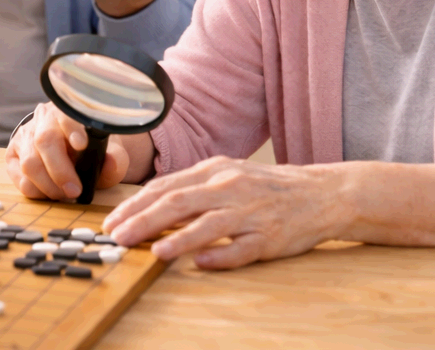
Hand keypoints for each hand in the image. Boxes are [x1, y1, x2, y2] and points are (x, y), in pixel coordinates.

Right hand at [5, 101, 132, 200]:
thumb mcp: (108, 152)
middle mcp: (43, 119)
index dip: (72, 129)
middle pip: (44, 142)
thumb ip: (115, 160)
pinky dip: (34, 189)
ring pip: (29, 162)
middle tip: (75, 191)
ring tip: (64, 194)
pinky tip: (48, 191)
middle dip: (60, 172)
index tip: (82, 145)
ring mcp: (24, 135)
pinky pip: (18, 175)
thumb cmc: (91, 151)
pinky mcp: (12, 153)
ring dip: (48, 185)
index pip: (67, 115)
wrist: (70, 149)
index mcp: (69, 112)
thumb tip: (111, 164)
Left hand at [101, 157, 348, 268]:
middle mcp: (229, 188)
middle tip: (118, 236)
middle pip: (179, 202)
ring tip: (154, 251)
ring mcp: (251, 213)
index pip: (165, 186)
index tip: (111, 221)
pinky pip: (243, 248)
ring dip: (179, 238)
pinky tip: (200, 263)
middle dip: (144, 220)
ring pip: (209, 224)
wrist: (322, 193)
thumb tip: (150, 205)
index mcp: (214, 171)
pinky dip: (221, 256)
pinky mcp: (271, 237)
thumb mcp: (226, 175)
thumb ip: (191, 188)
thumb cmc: (265, 187)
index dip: (135, 204)